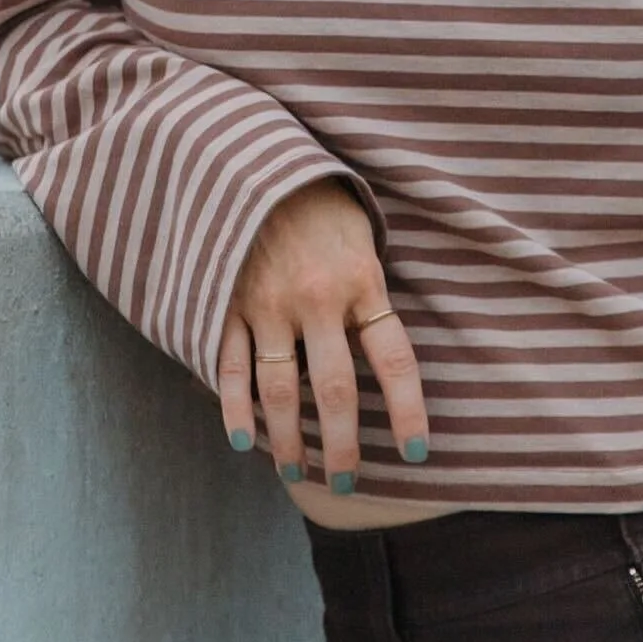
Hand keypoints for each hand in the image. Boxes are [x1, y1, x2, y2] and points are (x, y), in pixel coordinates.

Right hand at [217, 176, 429, 491]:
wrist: (256, 158)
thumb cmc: (322, 204)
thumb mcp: (363, 237)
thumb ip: (369, 294)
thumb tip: (381, 357)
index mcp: (361, 280)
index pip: (394, 360)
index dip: (407, 411)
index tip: (415, 454)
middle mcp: (317, 298)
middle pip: (336, 390)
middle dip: (343, 446)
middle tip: (345, 483)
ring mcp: (267, 303)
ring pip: (281, 390)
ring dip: (290, 439)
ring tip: (297, 470)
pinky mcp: (226, 302)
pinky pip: (230, 367)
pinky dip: (236, 408)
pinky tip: (245, 441)